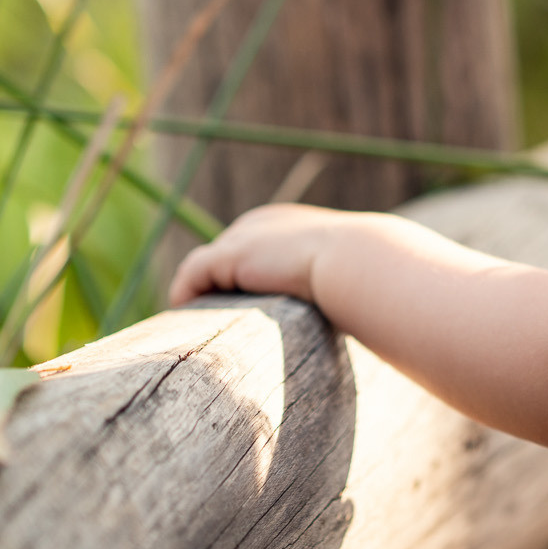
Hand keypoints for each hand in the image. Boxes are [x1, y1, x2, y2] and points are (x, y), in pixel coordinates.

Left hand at [166, 203, 355, 305]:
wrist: (358, 262)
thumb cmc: (362, 274)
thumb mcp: (343, 275)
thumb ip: (330, 286)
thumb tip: (347, 313)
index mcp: (285, 224)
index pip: (247, 249)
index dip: (237, 278)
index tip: (234, 308)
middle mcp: (258, 224)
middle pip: (221, 256)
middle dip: (214, 285)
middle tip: (208, 321)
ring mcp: (241, 236)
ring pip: (203, 267)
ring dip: (197, 294)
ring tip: (194, 325)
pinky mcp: (228, 255)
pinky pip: (192, 275)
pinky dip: (185, 294)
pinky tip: (186, 319)